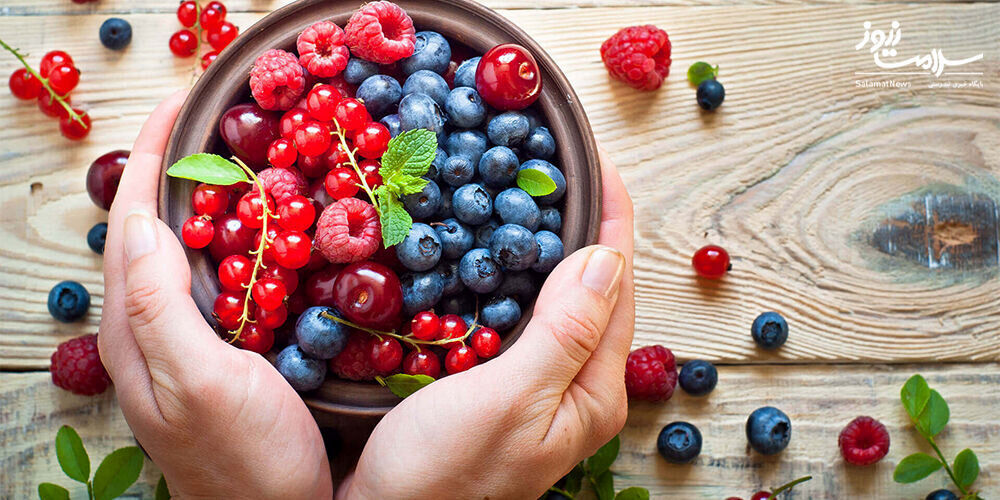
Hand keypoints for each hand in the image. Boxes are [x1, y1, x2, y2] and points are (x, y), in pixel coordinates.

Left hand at [98, 92, 332, 498]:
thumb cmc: (246, 458)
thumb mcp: (200, 383)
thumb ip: (160, 306)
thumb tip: (140, 221)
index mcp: (139, 328)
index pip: (131, 224)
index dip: (149, 161)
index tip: (179, 109)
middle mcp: (154, 330)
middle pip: (148, 231)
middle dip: (168, 171)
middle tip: (209, 126)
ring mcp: (188, 344)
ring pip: (181, 255)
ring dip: (199, 202)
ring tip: (232, 163)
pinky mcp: (223, 355)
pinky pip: (215, 282)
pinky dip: (230, 242)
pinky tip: (261, 235)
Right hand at [340, 149, 634, 498]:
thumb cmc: (443, 472)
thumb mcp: (511, 399)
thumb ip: (566, 331)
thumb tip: (607, 257)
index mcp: (592, 390)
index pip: (616, 287)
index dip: (611, 221)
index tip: (599, 164)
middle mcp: (571, 386)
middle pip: (591, 289)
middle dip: (583, 226)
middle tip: (559, 167)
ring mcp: (532, 385)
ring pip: (552, 299)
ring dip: (544, 245)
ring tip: (526, 192)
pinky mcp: (492, 384)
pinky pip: (513, 315)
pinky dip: (507, 275)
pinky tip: (486, 250)